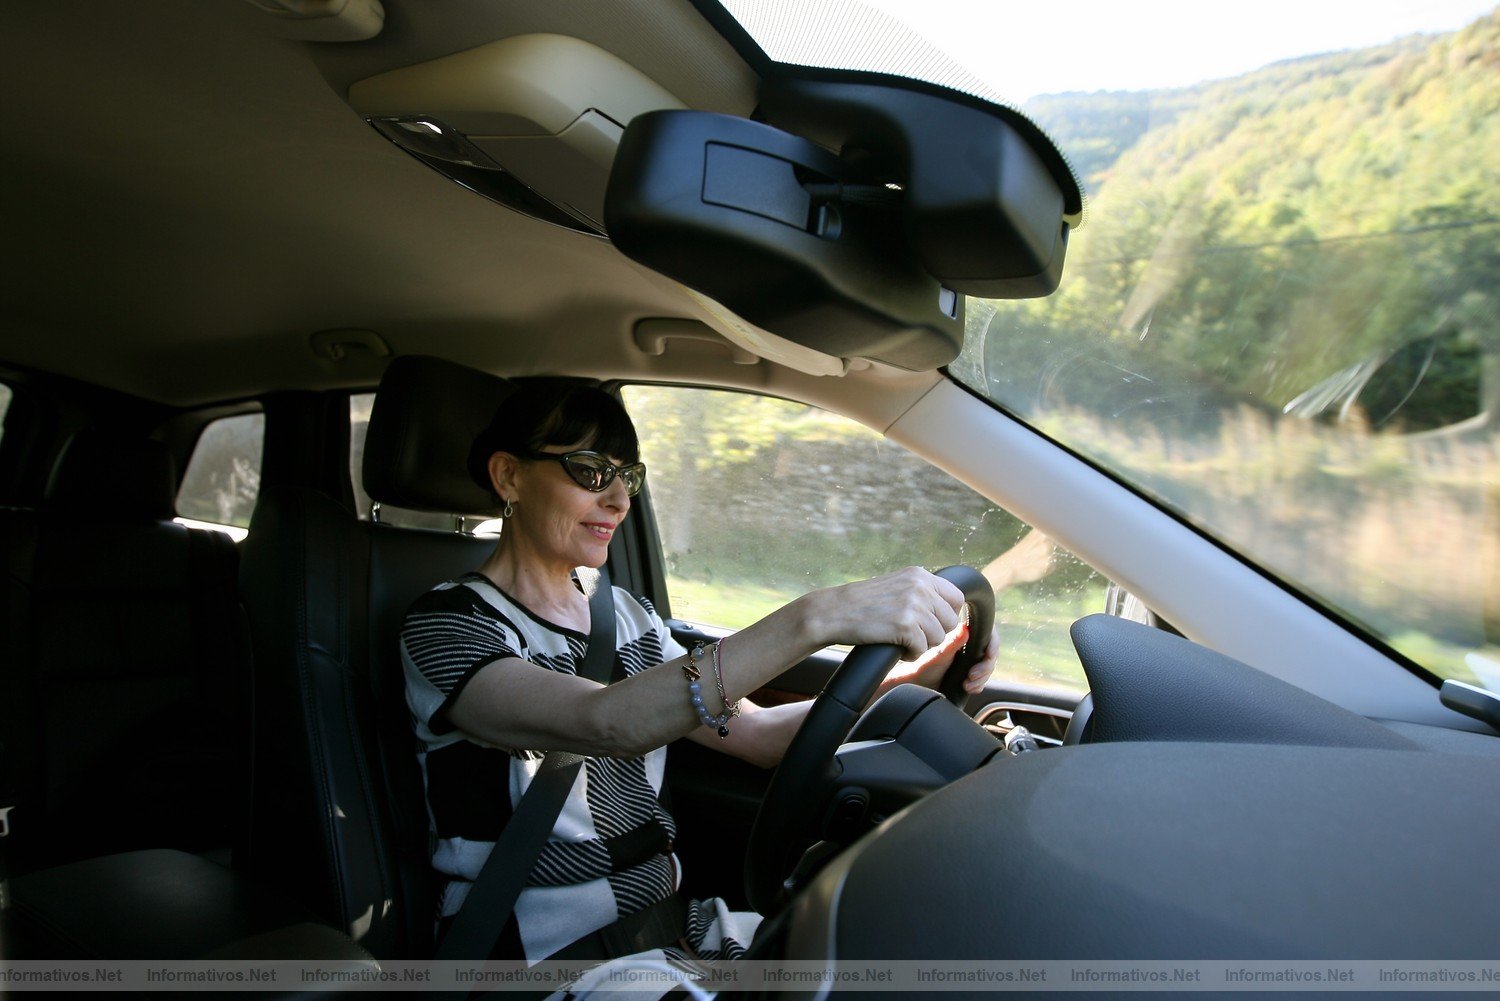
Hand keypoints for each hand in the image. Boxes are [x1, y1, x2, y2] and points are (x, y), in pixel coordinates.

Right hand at [802, 567, 966, 660]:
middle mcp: (920, 586)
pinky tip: (895, 647)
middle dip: (934, 632)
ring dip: (921, 645)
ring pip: (938, 637)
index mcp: (919, 574)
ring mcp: (913, 605)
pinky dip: (910, 654)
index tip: (930, 622)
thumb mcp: (896, 585)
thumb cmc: (862, 603)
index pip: (956, 597)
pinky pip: (922, 650)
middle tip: (911, 634)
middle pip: (950, 621)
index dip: (946, 615)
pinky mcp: (905, 626)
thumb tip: (952, 610)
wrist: (833, 612)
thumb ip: (921, 591)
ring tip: (901, 640)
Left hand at [885, 622, 998, 695]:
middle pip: (991, 654)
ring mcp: (971, 661)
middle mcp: (969, 646)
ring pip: (988, 668)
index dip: (992, 645)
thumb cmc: (925, 666)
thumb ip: (952, 642)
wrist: (919, 684)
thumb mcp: (939, 654)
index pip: (988, 635)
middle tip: (971, 676)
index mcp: (964, 636)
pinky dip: (978, 685)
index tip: (988, 655)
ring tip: (967, 685)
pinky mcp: (971, 675)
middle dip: (984, 668)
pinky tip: (968, 688)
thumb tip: (964, 627)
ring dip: (981, 679)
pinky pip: (983, 680)